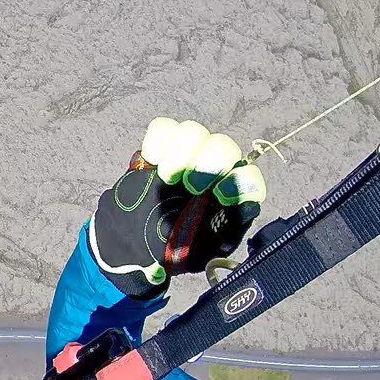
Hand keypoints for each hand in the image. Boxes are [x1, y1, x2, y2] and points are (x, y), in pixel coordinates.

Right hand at [91, 118, 265, 297]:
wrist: (131, 246)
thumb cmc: (170, 249)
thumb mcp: (201, 251)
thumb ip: (223, 232)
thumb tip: (242, 209)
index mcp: (229, 194)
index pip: (248, 176)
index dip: (239, 180)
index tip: (221, 195)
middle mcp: (212, 171)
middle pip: (223, 146)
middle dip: (209, 162)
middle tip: (191, 185)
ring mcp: (185, 157)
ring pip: (193, 131)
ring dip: (181, 150)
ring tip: (168, 176)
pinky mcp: (158, 150)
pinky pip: (163, 128)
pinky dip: (157, 140)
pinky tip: (151, 162)